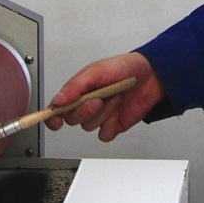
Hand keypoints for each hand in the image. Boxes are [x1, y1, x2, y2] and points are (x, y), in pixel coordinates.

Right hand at [45, 52, 163, 143]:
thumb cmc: (124, 68)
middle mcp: (86, 105)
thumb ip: (75, 86)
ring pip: (88, 127)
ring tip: (115, 97)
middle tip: (98, 100)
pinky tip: (119, 110)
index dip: (52, 116)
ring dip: (103, 113)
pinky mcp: (113, 126)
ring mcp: (100, 116)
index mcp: (78, 91)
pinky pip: (104, 135)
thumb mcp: (96, 71)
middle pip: (71, 119)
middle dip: (84, 111)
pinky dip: (111, 124)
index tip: (54, 120)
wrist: (151, 76)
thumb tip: (57, 100)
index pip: (57, 108)